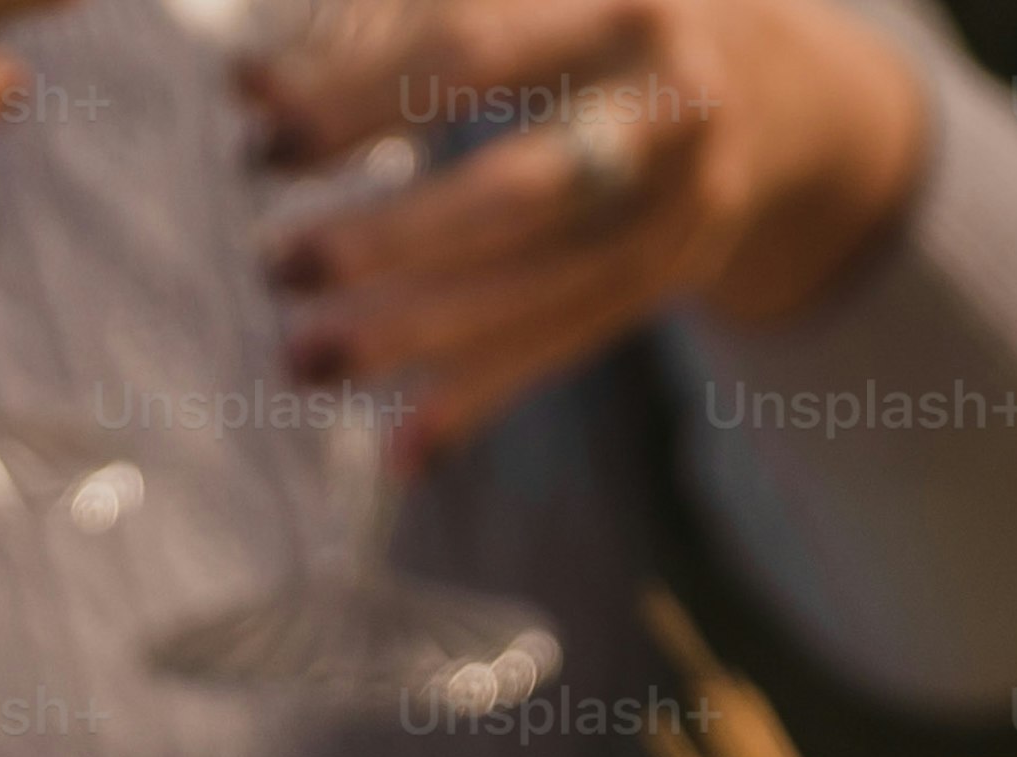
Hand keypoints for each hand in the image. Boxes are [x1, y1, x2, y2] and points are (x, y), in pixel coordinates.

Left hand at [247, 0, 926, 465]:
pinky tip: (400, 451)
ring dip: (412, 337)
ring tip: (298, 362)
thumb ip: (388, 34)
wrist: (772, 84)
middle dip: (389, 238)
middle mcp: (667, 105)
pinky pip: (563, 348)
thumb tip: (244, 81)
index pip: (468, 57)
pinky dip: (479, 398)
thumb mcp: (526, 6)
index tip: (260, 137)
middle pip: (517, 191)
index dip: (357, 102)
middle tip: (275, 265)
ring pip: (537, 288)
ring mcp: (680, 205)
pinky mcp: (670, 279)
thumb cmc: (592, 25)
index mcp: (617, 4)